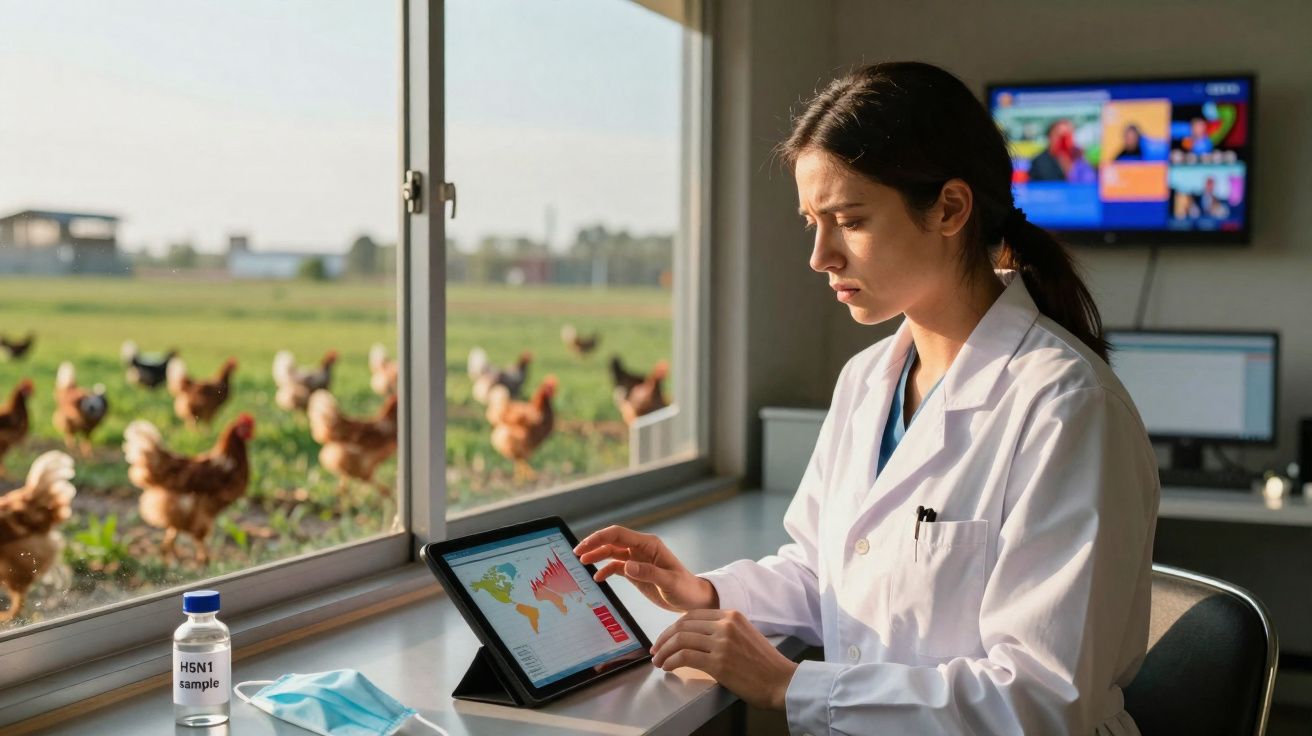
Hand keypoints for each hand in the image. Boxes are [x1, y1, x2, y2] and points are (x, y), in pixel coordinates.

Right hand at [573, 525, 717, 611]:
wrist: (693, 599)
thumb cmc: (685, 588)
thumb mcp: (669, 582)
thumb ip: (649, 573)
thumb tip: (627, 565)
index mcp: (649, 545)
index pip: (619, 534)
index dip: (599, 537)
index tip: (584, 546)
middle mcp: (641, 549)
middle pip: (612, 541)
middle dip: (594, 545)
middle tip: (577, 553)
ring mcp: (637, 559)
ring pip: (612, 552)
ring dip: (597, 555)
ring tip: (582, 562)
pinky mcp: (636, 571)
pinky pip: (616, 567)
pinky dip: (605, 570)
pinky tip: (597, 578)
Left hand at [650, 609, 798, 710]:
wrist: (781, 682)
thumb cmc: (764, 664)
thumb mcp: (744, 635)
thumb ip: (723, 631)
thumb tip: (695, 637)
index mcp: (731, 615)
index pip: (692, 616)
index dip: (673, 627)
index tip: (665, 639)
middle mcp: (725, 625)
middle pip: (682, 626)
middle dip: (664, 639)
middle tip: (656, 651)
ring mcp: (722, 643)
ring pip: (680, 640)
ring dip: (664, 652)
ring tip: (659, 662)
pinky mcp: (719, 663)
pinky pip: (685, 657)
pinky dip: (671, 661)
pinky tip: (668, 667)